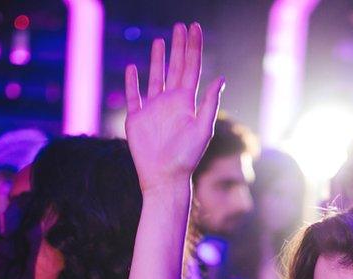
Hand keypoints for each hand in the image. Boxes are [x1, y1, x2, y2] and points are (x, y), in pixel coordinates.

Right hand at [124, 23, 224, 194]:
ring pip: (156, 77)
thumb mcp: (202, 128)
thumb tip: (221, 77)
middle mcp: (171, 102)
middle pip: (175, 67)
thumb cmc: (187, 157)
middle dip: (179, 47)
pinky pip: (133, 96)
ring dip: (158, 59)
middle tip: (180, 26)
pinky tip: (133, 68)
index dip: (193, 47)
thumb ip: (210, 103)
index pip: (191, 68)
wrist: (165, 177)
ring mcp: (153, 109)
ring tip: (160, 41)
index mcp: (187, 102)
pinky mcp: (136, 118)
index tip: (194, 28)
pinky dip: (132, 82)